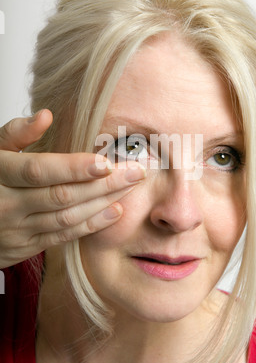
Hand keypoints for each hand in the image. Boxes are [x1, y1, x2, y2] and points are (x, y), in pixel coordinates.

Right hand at [0, 109, 145, 268]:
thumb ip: (15, 134)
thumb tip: (46, 116)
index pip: (39, 171)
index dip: (74, 167)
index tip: (106, 162)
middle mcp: (7, 205)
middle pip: (62, 195)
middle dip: (103, 184)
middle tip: (135, 172)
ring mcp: (16, 230)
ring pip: (66, 217)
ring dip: (103, 203)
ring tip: (130, 188)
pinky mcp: (25, 247)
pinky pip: (62, 236)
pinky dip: (90, 225)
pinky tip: (114, 211)